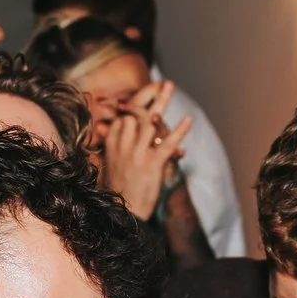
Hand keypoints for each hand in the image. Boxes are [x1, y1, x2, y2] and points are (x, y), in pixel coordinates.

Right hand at [98, 86, 190, 220]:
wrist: (121, 214)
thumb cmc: (116, 191)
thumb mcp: (109, 164)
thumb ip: (113, 145)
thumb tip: (108, 129)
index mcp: (112, 144)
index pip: (124, 116)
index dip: (138, 102)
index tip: (148, 92)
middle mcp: (123, 145)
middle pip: (137, 112)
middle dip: (151, 96)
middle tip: (164, 82)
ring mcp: (137, 154)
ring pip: (150, 122)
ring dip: (162, 103)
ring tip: (170, 87)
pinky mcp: (151, 164)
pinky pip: (167, 143)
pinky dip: (179, 131)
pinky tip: (188, 120)